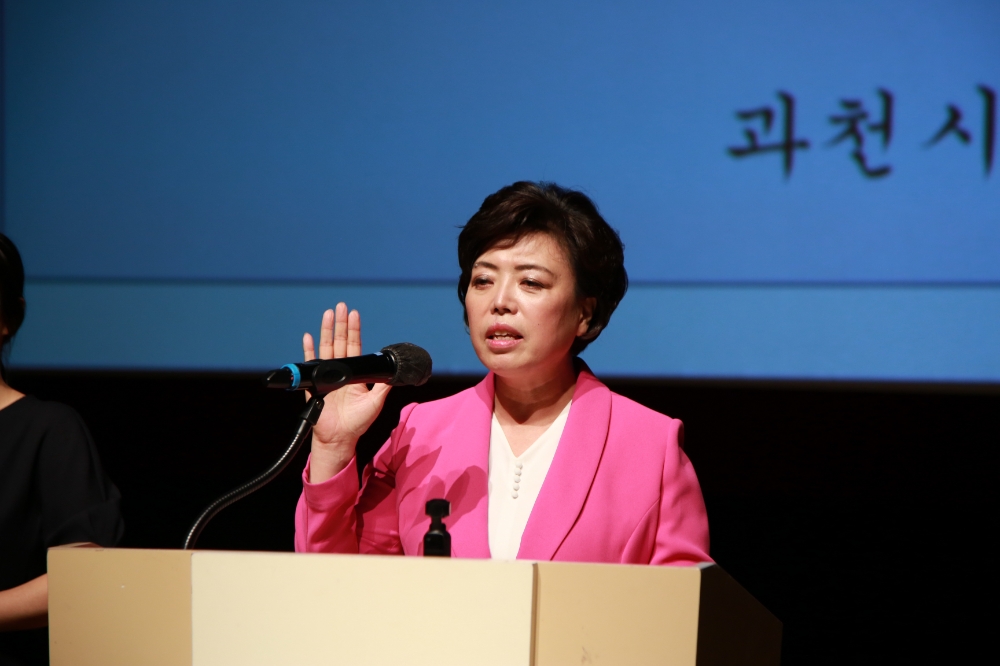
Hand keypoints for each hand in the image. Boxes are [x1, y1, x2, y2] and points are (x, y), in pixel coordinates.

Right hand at [304, 303, 391, 482]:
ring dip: (326, 331)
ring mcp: (326, 377)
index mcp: (354, 373)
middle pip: (340, 342)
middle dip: (341, 324)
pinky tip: (308, 337)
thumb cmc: (358, 423)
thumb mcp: (376, 402)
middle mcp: (340, 371)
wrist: (339, 438)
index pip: (354, 346)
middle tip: (341, 306)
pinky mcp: (314, 385)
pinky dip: (308, 351)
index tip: (355, 314)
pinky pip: (310, 365)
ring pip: (326, 348)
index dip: (354, 331)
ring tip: (328, 314)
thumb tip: (396, 372)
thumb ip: (383, 386)